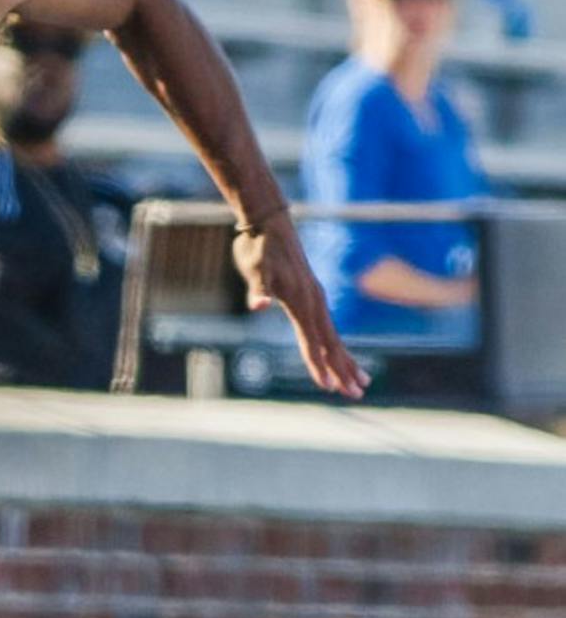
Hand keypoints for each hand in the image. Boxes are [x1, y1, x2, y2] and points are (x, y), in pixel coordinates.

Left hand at [233, 213, 370, 399]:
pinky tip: (338, 352)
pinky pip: (327, 325)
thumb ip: (258, 288)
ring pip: (333, 336)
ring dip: (346, 360)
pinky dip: (336, 343)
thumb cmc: (258, 247)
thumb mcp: (254, 267)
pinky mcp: (312, 293)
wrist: (269, 223)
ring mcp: (315, 297)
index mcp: (301, 300)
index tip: (328, 387)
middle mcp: (314, 301)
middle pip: (330, 342)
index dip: (317, 364)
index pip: (311, 340)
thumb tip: (258, 305)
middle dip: (342, 370)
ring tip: (363, 383)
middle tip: (356, 395)